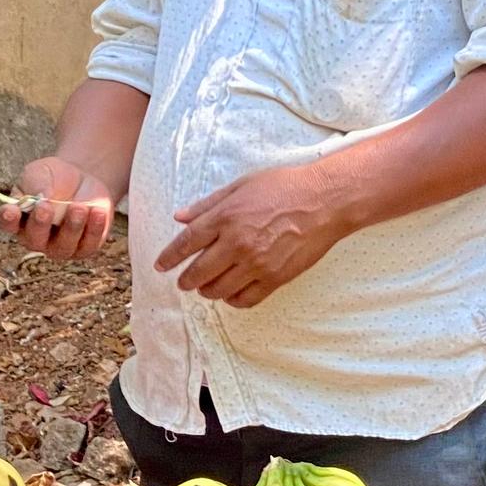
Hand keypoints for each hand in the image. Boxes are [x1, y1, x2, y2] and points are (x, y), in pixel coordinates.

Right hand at [0, 157, 117, 259]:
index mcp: (18, 219)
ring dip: (71, 226)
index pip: (7, 224)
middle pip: (34, 240)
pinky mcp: (84, 247)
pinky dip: (94, 229)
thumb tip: (40, 196)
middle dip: (39, 224)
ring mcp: (60, 247)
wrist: (83, 180)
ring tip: (79, 206)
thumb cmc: (55, 177)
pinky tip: (97, 211)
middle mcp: (36, 239)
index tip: (10, 210)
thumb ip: (36, 183)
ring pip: (63, 246)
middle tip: (45, 207)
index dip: (7, 219)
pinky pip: (89, 244)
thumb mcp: (42, 172)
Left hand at [155, 161, 349, 306]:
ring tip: (207, 287)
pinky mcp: (275, 278)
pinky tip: (231, 294)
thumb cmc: (284, 186)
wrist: (325, 201)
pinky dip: (233, 300)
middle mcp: (237, 243)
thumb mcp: (241, 185)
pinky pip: (245, 299)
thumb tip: (180, 217)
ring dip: (207, 291)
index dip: (169, 257)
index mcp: (226, 217)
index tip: (160, 266)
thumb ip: (208, 204)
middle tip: (183, 282)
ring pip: (219, 290)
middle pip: (198, 272)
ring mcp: (256, 263)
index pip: (186, 243)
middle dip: (186, 280)